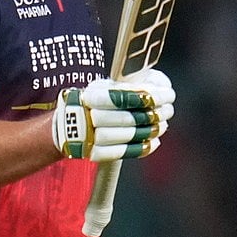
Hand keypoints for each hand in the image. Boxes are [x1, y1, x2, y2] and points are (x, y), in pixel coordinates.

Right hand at [51, 69, 175, 161]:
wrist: (68, 123)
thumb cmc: (96, 99)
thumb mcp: (107, 84)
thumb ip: (130, 84)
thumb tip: (159, 86)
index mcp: (91, 95)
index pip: (124, 96)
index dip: (149, 96)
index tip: (167, 94)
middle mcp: (86, 116)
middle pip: (128, 117)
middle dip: (154, 114)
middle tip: (168, 109)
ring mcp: (88, 137)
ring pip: (126, 136)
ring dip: (150, 130)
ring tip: (163, 124)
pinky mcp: (93, 153)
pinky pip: (121, 153)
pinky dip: (141, 148)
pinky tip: (154, 141)